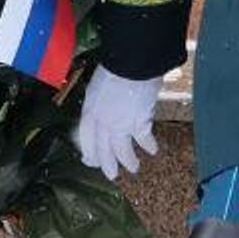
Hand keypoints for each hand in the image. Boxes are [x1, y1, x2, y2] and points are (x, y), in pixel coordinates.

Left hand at [74, 66, 160, 181]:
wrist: (131, 62)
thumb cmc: (114, 67)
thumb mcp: (97, 86)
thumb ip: (98, 103)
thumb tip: (105, 112)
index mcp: (89, 110)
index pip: (86, 139)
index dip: (89, 152)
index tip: (90, 161)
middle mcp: (102, 121)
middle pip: (103, 150)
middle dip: (107, 165)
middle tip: (111, 175)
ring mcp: (120, 123)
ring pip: (122, 151)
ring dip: (128, 161)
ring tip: (133, 168)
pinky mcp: (139, 122)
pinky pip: (143, 138)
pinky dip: (148, 145)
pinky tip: (152, 150)